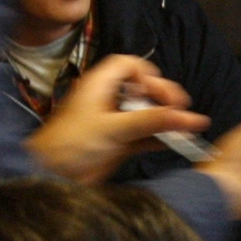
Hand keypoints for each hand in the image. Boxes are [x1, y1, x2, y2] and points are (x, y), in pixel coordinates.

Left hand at [26, 55, 205, 183]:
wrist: (52, 175)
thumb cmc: (71, 144)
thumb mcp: (114, 129)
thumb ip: (150, 121)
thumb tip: (184, 116)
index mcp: (99, 85)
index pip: (127, 65)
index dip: (145, 73)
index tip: (158, 89)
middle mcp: (108, 100)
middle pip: (142, 89)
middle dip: (163, 97)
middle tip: (180, 109)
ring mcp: (114, 122)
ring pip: (146, 114)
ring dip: (165, 120)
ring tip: (187, 127)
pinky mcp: (118, 142)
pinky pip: (144, 135)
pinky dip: (159, 137)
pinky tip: (175, 142)